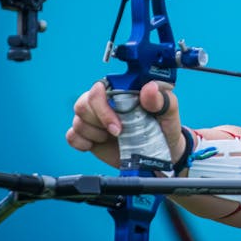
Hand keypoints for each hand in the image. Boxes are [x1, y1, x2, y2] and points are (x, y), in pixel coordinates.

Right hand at [67, 80, 185, 167]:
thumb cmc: (165, 126)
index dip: (103, 108)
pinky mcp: (89, 135)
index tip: (118, 126)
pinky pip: (71, 135)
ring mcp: (95, 119)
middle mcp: (105, 102)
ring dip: (94, 134)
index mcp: (121, 90)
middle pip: (83, 104)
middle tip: (118, 133)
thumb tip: (149, 88)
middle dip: (99, 122)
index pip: (99, 88)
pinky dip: (81, 142)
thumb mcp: (169, 111)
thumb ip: (161, 99)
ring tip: (115, 138)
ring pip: (77, 120)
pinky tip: (97, 144)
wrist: (163, 151)